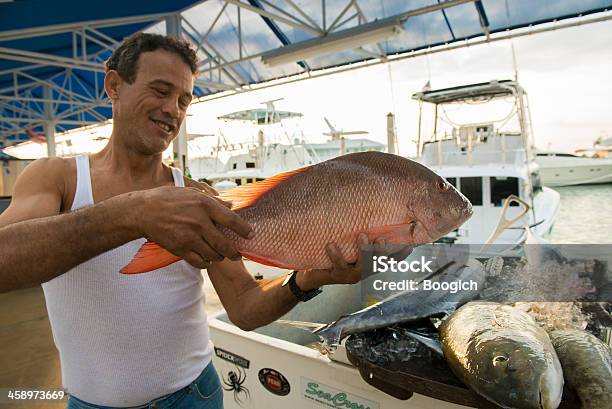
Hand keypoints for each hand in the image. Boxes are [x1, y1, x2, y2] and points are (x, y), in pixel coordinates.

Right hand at [132, 186, 252, 268]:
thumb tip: (231, 206)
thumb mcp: (192, 193)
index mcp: (204, 205)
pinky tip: (207, 259)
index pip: (232, 220)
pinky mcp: (180, 249)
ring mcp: (189, 237)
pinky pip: (199, 262)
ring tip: (221, 255)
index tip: (251, 234)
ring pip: (213, 255)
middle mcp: (199, 222)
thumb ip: (213, 201)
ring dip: (220, 257)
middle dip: (234, 252)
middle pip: (225, 244)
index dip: (244, 230)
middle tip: (238, 254)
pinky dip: (206, 263)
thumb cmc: (169, 199)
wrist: (143, 211)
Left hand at [296, 234, 413, 289]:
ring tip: (362, 236)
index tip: (410, 242)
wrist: (309, 274)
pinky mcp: (338, 276)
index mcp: (369, 261)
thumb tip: (368, 208)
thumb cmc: (331, 254)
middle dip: (384, 251)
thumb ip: (359, 232)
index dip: (401, 252)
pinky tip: (331, 245)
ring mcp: (351, 274)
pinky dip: (336, 255)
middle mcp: (364, 269)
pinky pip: (340, 267)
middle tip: (384, 238)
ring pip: (363, 266)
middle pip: (380, 262)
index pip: (390, 257)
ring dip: (365, 251)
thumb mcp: (348, 243)